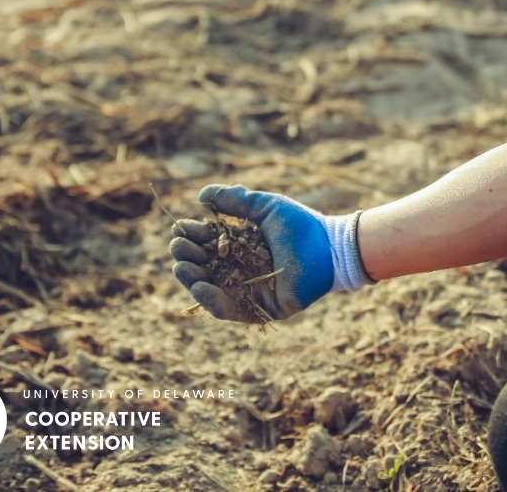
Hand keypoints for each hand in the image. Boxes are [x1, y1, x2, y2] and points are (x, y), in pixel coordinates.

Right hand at [167, 184, 373, 321]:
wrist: (328, 247)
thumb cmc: (299, 225)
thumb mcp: (263, 207)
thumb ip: (234, 200)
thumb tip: (201, 196)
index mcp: (241, 247)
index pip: (207, 244)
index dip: (192, 238)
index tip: (179, 229)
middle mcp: (242, 270)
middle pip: (205, 267)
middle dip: (187, 257)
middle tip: (178, 247)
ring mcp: (249, 291)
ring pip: (211, 289)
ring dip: (192, 279)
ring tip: (180, 266)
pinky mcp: (260, 309)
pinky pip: (229, 309)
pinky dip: (212, 299)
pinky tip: (199, 285)